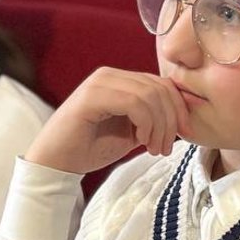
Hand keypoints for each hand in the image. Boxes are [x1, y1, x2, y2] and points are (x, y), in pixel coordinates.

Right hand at [25, 67, 188, 174]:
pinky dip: (145, 123)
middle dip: (171, 119)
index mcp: (120, 80)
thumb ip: (152, 120)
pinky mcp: (92, 95)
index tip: (183, 134)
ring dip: (159, 125)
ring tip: (154, 148)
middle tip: (165, 147)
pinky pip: (133, 102)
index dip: (178, 107)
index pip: (161, 84)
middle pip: (159, 87)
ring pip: (149, 94)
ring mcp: (100, 82)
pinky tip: (141, 141)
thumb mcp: (132, 133)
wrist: (56, 163)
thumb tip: (182, 118)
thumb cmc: (90, 148)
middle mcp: (110, 75)